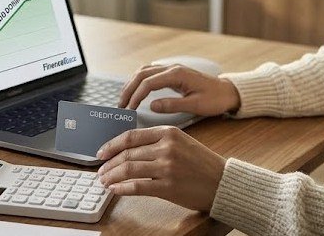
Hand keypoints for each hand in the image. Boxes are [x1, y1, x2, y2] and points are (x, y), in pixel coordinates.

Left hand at [96, 126, 226, 211]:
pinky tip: (115, 190)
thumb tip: (129, 148)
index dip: (112, 144)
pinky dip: (122, 188)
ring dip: (112, 176)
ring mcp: (167, 167)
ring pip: (129, 169)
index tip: (102, 152)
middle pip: (127, 153)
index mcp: (168, 132)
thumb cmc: (202, 163)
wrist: (222, 181)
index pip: (131, 136)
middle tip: (100, 170)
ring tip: (105, 180)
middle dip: (109, 163)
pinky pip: (138, 186)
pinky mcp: (168, 186)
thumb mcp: (181, 141)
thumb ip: (158, 141)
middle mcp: (166, 147)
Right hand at [118, 64, 240, 115]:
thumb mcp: (195, 105)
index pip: (148, 83)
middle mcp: (172, 68)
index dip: (136, 95)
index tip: (129, 109)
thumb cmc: (214, 99)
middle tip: (120, 105)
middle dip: (129, 89)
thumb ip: (173, 105)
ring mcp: (171, 69)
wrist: (227, 91)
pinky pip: (150, 73)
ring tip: (125, 99)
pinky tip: (136, 91)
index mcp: (177, 74)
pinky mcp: (172, 73)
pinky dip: (139, 81)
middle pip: (142, 74)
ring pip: (144, 71)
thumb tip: (151, 106)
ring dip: (132, 83)